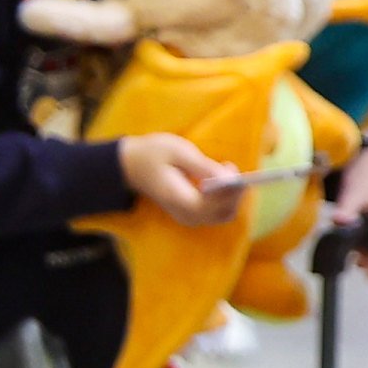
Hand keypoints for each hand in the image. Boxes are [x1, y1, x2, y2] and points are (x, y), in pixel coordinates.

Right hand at [119, 132, 234, 225]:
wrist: (132, 165)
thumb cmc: (153, 154)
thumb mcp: (177, 151)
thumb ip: (203, 166)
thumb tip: (229, 178)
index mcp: (176, 198)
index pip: (211, 206)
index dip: (230, 193)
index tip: (235, 173)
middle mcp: (184, 213)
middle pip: (222, 213)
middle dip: (234, 192)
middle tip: (229, 165)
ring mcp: (188, 216)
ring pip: (223, 214)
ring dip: (232, 194)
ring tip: (225, 168)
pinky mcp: (193, 213)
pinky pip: (218, 212)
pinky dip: (227, 197)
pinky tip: (221, 178)